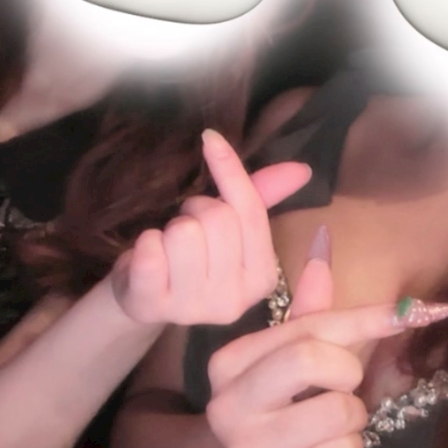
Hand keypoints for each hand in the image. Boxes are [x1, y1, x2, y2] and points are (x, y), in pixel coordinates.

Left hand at [110, 128, 310, 325]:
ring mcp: (194, 309)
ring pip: (184, 234)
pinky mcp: (154, 307)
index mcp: (262, 278)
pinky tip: (148, 258)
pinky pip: (151, 251)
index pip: (251, 211)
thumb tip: (302, 169)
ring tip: (168, 247)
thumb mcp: (230, 230)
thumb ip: (262, 196)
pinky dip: (145, 242)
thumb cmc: (192, 259)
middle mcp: (235, 301)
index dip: (229, 169)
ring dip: (169, 229)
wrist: (145, 300)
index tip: (210, 138)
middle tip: (187, 226)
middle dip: (195, 210)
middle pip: (218, 219)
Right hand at [204, 238, 447, 447]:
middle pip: (313, 359)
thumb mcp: (285, 352)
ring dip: (352, 418)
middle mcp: (228, 403)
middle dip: (348, 371)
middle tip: (342, 384)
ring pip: (339, 412)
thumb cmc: (274, 402)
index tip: (416, 312)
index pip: (310, 326)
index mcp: (230, 361)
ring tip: (327, 424)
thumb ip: (310, 306)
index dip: (367, 317)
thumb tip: (323, 239)